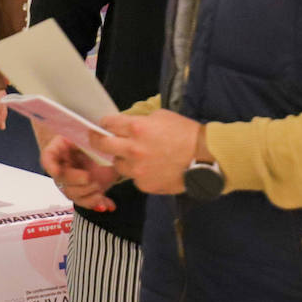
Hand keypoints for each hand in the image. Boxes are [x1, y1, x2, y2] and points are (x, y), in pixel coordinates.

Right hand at [40, 135, 119, 210]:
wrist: (116, 158)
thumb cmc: (104, 145)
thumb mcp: (98, 139)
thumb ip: (91, 140)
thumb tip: (92, 141)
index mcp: (63, 147)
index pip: (48, 156)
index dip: (50, 165)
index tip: (57, 172)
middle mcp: (63, 165)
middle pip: (59, 178)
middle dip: (74, 180)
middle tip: (88, 178)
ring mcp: (71, 181)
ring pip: (69, 193)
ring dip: (85, 192)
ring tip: (99, 186)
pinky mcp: (82, 193)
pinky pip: (82, 202)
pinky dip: (94, 202)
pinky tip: (105, 202)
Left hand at [93, 109, 208, 194]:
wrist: (204, 157)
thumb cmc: (186, 133)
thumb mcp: (161, 117)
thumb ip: (140, 120)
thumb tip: (126, 125)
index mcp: (137, 128)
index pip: (108, 123)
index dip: (105, 123)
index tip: (104, 125)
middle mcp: (133, 149)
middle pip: (102, 144)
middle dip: (97, 139)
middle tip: (97, 138)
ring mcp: (137, 169)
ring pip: (117, 164)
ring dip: (122, 158)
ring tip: (137, 156)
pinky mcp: (144, 185)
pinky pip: (133, 177)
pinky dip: (139, 173)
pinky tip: (152, 168)